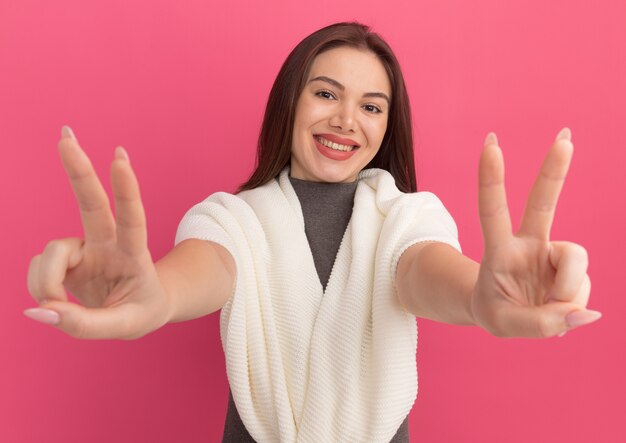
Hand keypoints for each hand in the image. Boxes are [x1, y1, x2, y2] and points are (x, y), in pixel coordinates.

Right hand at [24, 126, 170, 338]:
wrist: (143, 307)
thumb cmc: (142, 311)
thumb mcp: (127, 326)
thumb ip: (84, 324)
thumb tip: (38, 310)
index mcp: (135, 255)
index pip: (132, 219)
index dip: (126, 190)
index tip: (119, 158)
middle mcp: (109, 243)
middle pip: (92, 202)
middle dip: (78, 170)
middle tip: (65, 134)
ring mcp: (87, 247)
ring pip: (52, 251)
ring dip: (46, 280)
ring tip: (56, 306)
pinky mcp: (68, 257)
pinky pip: (40, 267)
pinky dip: (40, 286)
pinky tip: (54, 298)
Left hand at [471, 128, 599, 337]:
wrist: (506, 313)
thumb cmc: (496, 310)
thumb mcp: (502, 325)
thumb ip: (539, 324)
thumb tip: (584, 312)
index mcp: (499, 249)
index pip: (492, 211)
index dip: (492, 180)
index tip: (491, 145)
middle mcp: (527, 243)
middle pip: (542, 204)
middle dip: (554, 171)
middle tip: (565, 137)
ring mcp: (552, 252)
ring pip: (576, 260)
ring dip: (567, 291)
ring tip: (549, 308)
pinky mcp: (571, 267)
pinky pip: (584, 288)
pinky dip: (575, 306)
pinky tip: (560, 309)